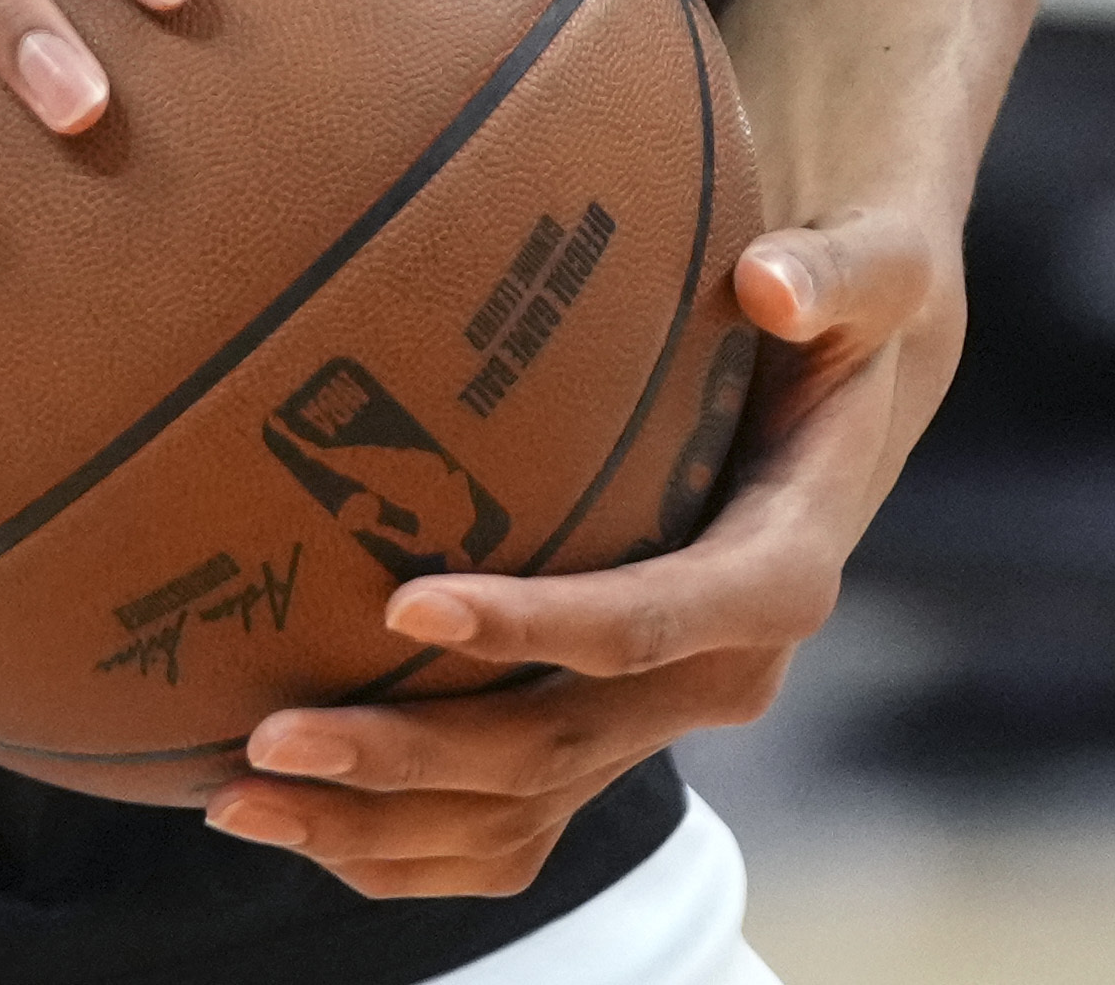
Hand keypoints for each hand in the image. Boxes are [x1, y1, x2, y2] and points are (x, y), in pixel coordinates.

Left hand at [213, 209, 959, 900]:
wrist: (850, 395)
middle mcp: (723, 670)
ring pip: (518, 808)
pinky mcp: (611, 728)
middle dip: (413, 753)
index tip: (408, 603)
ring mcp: (659, 714)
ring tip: (237, 791)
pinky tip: (290, 814)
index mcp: (783, 572)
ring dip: (380, 819)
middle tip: (270, 735)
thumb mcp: (877, 276)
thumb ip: (838, 275)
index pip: (653, 622)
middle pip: (557, 744)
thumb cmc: (848, 314)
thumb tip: (770, 280)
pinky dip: (400, 839)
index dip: (537, 627)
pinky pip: (508, 822)